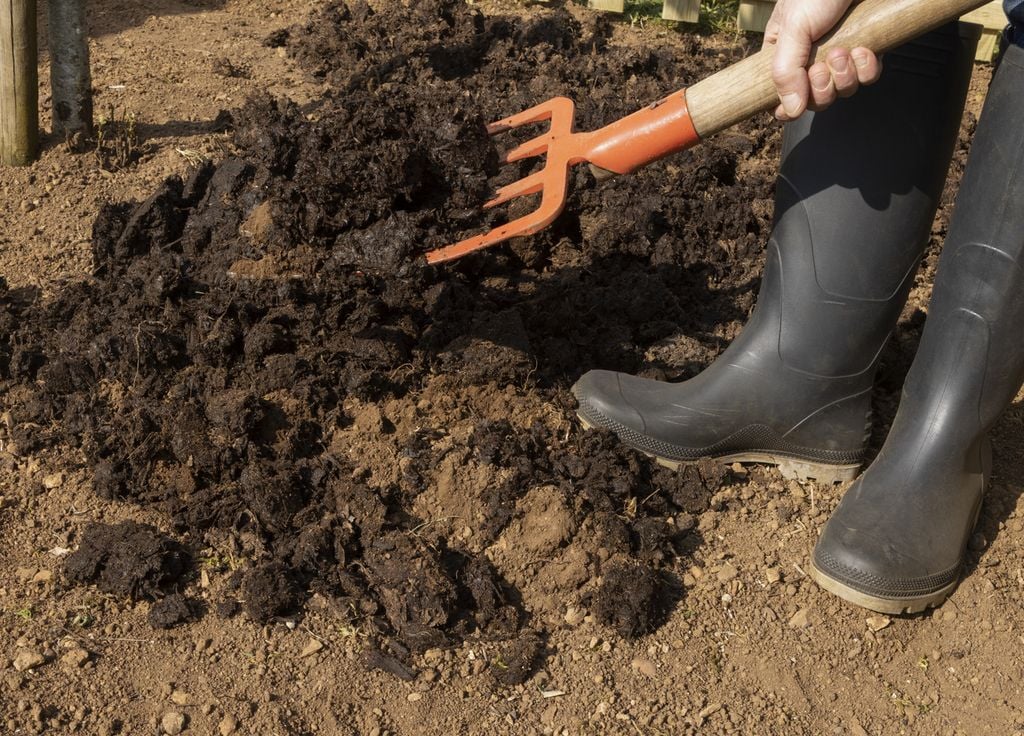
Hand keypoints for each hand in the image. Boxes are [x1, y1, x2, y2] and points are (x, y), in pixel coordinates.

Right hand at [763, 0, 882, 120]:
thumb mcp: (794, 27)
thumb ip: (786, 71)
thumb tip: (789, 111)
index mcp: (784, 50)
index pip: (780, 93)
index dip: (788, 105)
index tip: (795, 104)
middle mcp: (811, 55)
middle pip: (815, 98)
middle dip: (821, 89)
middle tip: (821, 69)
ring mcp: (841, 52)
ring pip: (842, 89)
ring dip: (844, 77)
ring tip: (844, 51)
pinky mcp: (868, 47)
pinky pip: (868, 76)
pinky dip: (867, 68)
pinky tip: (865, 49)